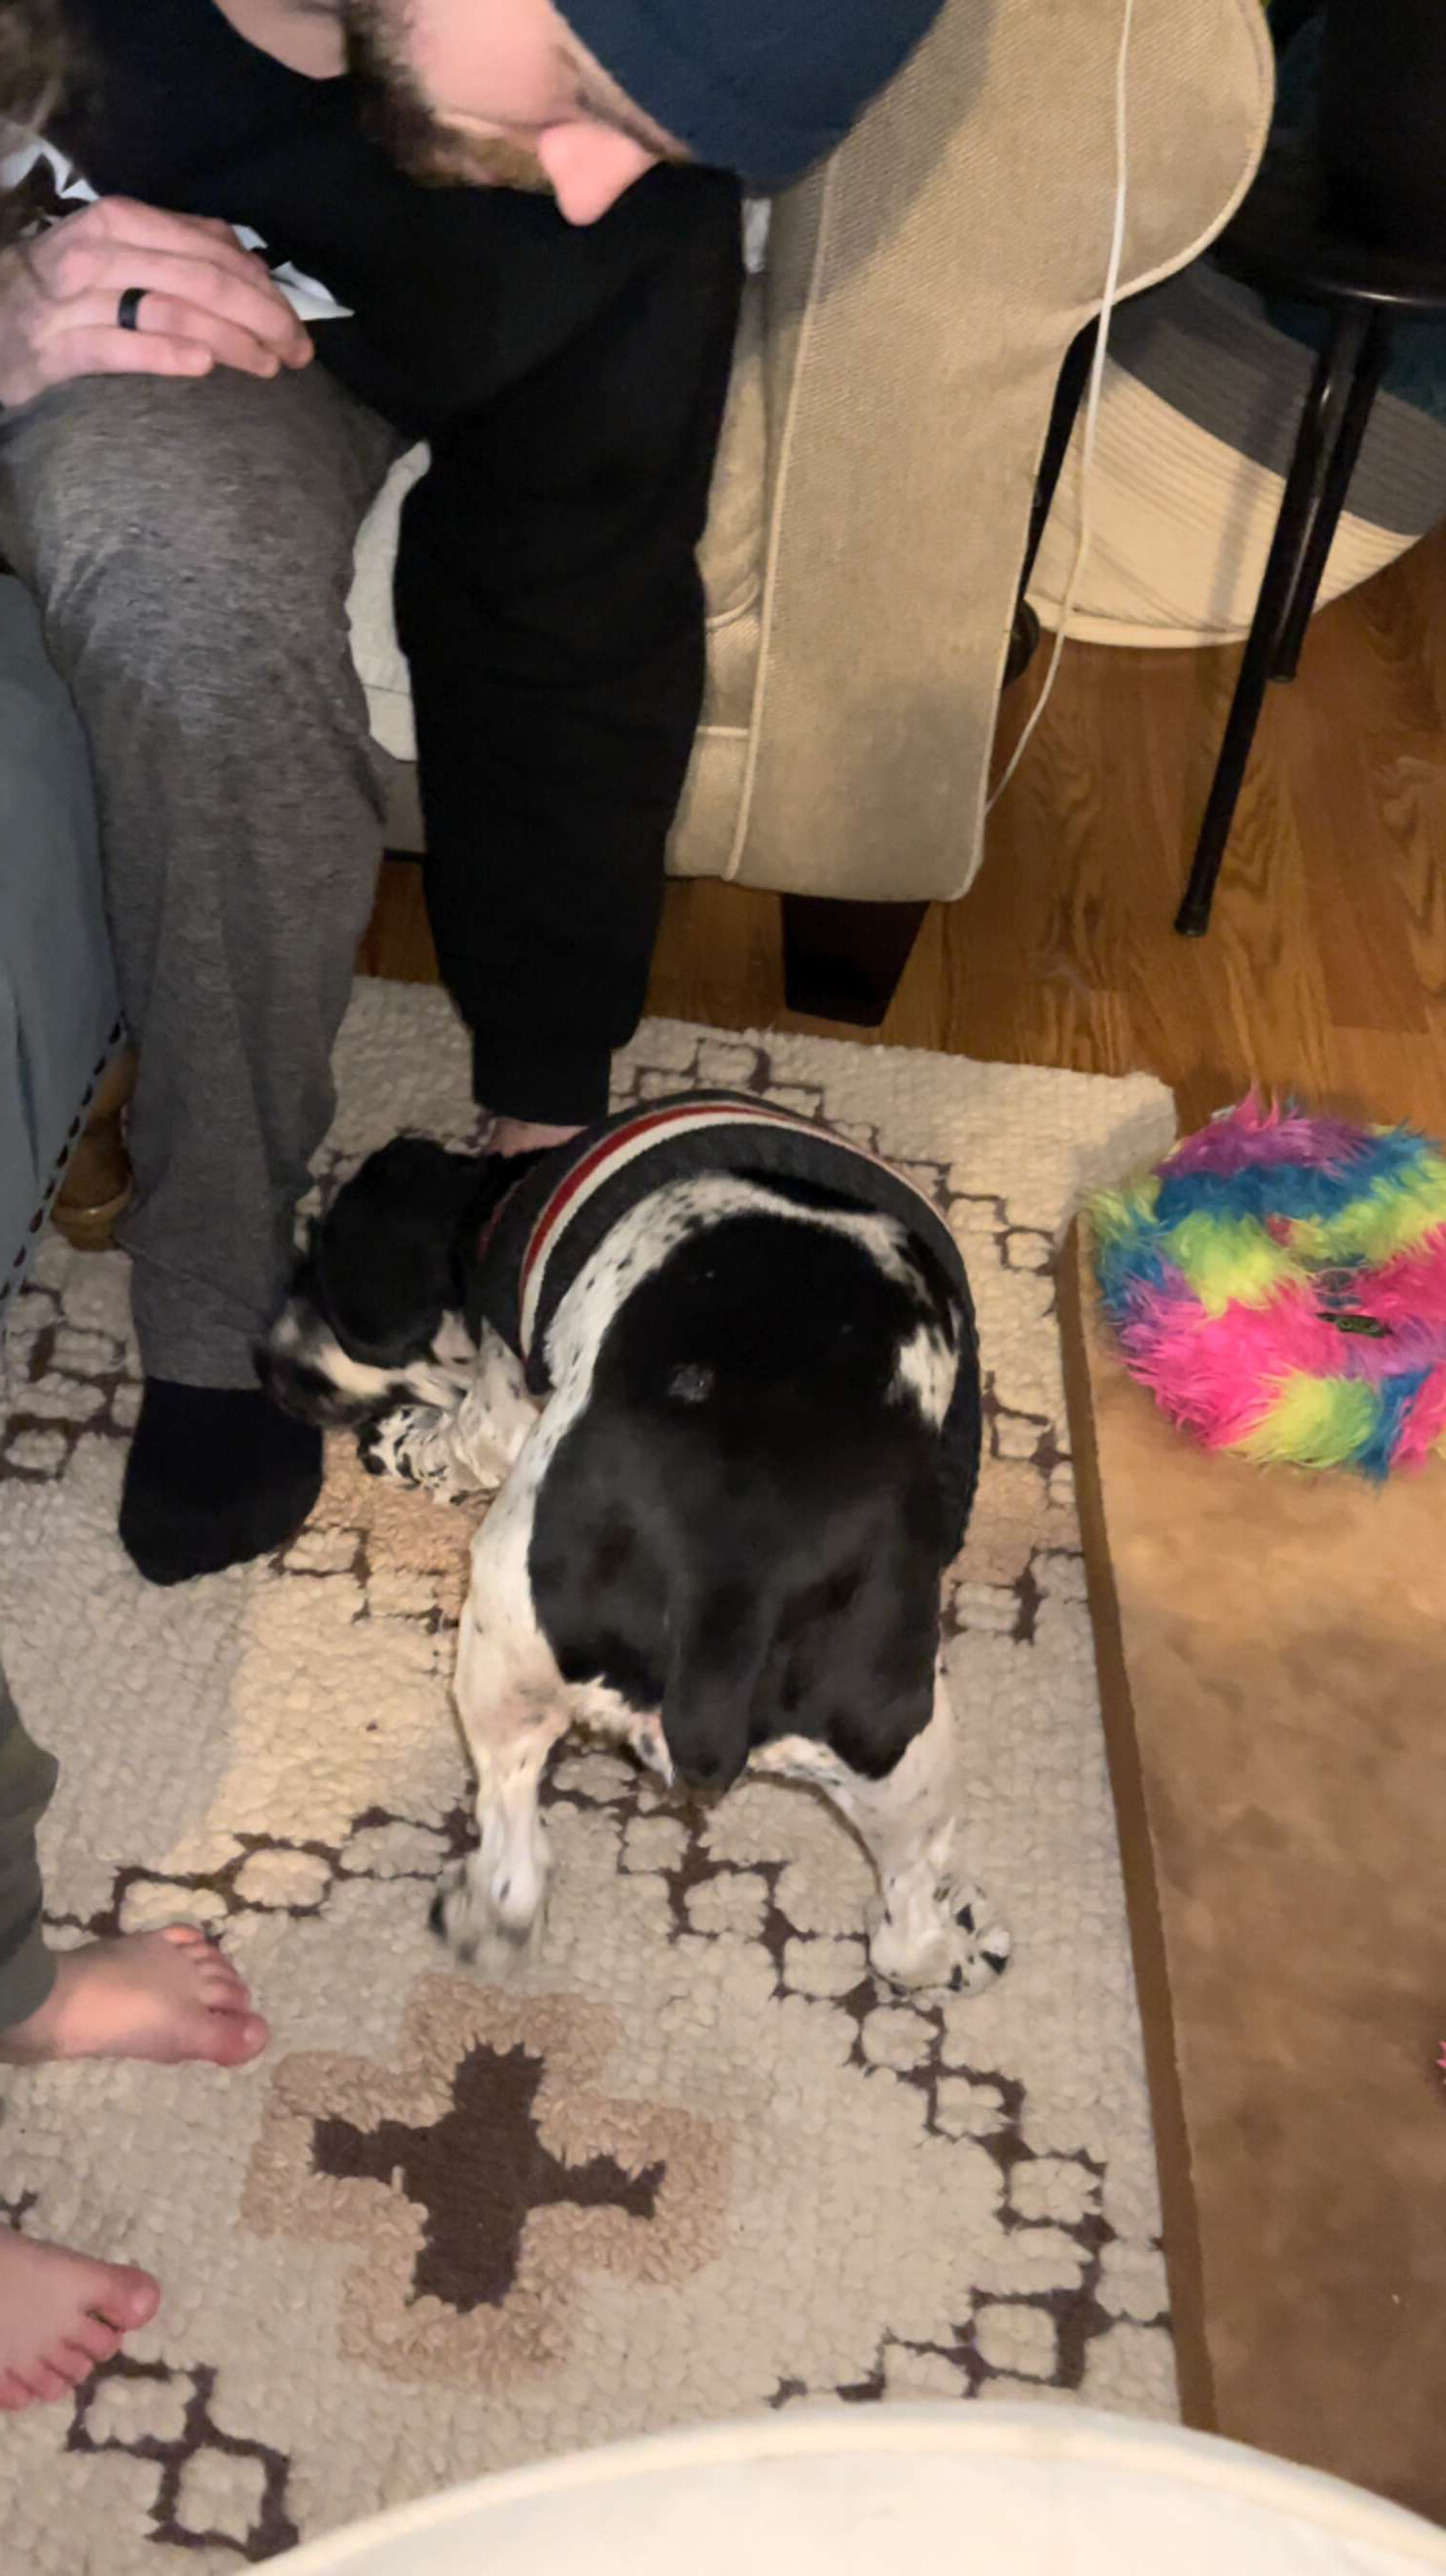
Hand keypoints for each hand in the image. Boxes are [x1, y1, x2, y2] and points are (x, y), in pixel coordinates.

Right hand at [0, 196, 313, 408]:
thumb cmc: (65, 286)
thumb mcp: (116, 248)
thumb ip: (180, 247)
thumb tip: (250, 260)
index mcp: (121, 220)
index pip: (211, 250)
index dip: (264, 288)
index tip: (297, 323)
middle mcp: (98, 252)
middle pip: (201, 280)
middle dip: (262, 317)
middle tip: (299, 352)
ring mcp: (73, 300)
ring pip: (170, 311)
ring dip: (231, 341)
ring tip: (269, 366)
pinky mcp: (54, 350)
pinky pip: (118, 349)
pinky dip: (165, 354)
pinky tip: (204, 367)